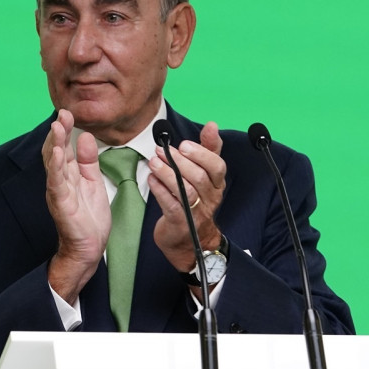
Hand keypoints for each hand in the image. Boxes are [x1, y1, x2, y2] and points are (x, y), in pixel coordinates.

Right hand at [43, 109, 110, 304]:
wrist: (89, 247)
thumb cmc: (89, 218)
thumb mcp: (93, 182)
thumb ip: (88, 160)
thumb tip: (85, 136)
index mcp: (69, 175)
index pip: (64, 148)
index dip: (65, 130)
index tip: (68, 113)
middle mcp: (60, 181)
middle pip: (56, 151)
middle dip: (59, 131)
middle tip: (63, 113)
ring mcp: (59, 191)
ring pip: (54, 163)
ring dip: (55, 144)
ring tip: (57, 126)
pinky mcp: (61, 203)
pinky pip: (57, 182)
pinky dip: (56, 167)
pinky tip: (57, 153)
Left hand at [146, 121, 225, 274]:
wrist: (190, 242)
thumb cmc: (196, 203)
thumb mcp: (206, 177)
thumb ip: (208, 151)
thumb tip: (212, 125)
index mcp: (217, 185)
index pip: (217, 166)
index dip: (202, 153)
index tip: (185, 144)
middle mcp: (210, 198)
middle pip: (199, 176)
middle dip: (179, 161)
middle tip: (161, 150)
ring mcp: (195, 212)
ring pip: (184, 189)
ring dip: (167, 173)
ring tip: (153, 162)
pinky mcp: (180, 222)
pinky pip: (170, 203)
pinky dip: (159, 189)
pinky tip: (151, 178)